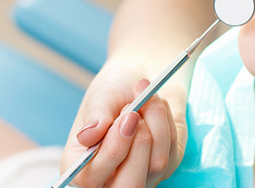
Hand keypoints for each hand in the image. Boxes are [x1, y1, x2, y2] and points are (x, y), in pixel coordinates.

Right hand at [60, 72, 185, 186]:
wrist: (142, 78)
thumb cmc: (116, 90)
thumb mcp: (101, 96)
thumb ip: (95, 116)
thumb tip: (86, 137)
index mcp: (83, 167)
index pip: (91, 180)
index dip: (112, 151)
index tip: (127, 116)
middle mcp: (112, 178)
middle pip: (130, 185)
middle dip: (138, 146)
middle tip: (136, 112)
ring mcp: (143, 174)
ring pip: (157, 163)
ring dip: (155, 123)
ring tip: (145, 96)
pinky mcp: (168, 164)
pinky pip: (172, 148)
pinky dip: (166, 120)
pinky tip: (156, 105)